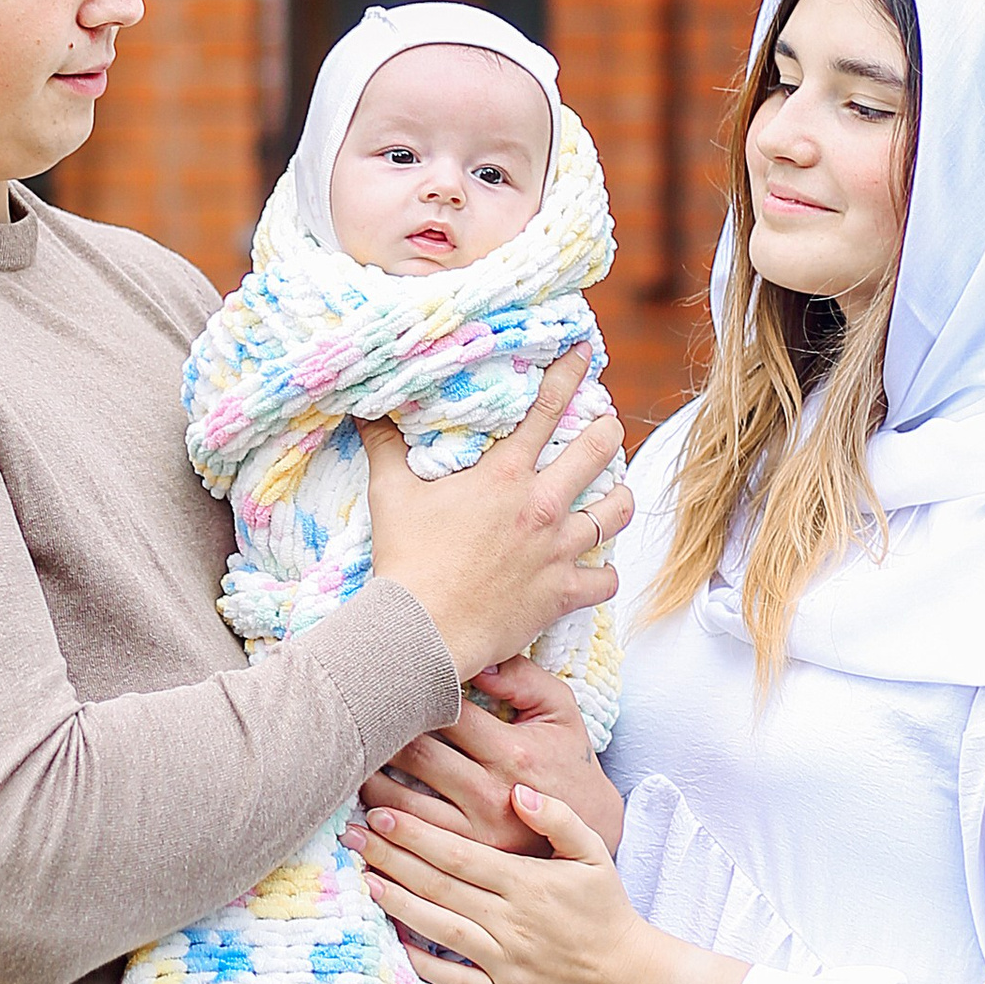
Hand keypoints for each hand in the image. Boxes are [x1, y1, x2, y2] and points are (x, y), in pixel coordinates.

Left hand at [355, 658, 624, 861]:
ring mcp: (477, 831)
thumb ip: (522, 678)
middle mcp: (491, 791)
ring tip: (343, 763)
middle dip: (378, 731)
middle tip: (348, 712)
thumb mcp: (560, 711)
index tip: (382, 676)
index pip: (443, 711)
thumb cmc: (568, 760)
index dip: (407, 691)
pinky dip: (379, 829)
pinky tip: (357, 816)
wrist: (593, 830)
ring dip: (366, 783)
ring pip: (401, 803)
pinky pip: (411, 845)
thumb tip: (474, 656)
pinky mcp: (467, 860)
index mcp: (512, 750)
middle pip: (414, 754)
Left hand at [358, 788, 746, 983]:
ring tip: (362, 878)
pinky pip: (450, 978)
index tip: (382, 814)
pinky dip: (419, 960)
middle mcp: (509, 922)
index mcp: (527, 884)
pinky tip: (390, 937)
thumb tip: (516, 792)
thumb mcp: (594, 853)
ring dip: (395, 902)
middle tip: (353, 836)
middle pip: (437, 885)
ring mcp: (502, 962)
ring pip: (437, 926)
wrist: (628, 978)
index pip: (458, 854)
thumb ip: (558, 818)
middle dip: (391, 858)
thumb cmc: (606, 909)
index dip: (415, 834)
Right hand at [361, 353, 631, 686]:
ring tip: (617, 493)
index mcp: (506, 475)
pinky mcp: (562, 592)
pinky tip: (600, 568)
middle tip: (607, 425)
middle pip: (597, 450)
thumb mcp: (390, 495)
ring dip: (619, 498)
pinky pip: (605, 578)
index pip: (546, 408)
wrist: (423, 629)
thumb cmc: (407, 560)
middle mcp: (542, 506)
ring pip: (615, 512)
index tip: (585, 354)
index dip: (569, 374)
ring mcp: (558, 550)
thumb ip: (384, 448)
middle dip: (607, 430)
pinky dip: (604, 572)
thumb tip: (365, 412)